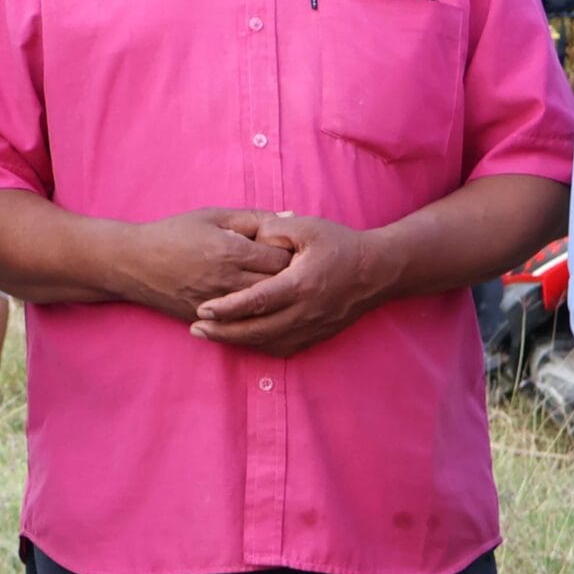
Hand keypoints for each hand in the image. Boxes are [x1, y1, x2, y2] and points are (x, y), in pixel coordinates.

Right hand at [113, 208, 296, 321]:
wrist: (133, 263)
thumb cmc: (173, 234)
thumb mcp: (212, 216)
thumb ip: (253, 217)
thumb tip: (291, 217)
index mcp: (232, 251)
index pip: (283, 258)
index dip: (291, 253)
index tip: (288, 250)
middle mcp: (229, 280)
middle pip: (280, 286)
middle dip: (289, 278)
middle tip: (290, 271)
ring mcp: (219, 304)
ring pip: (264, 308)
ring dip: (274, 298)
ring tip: (276, 288)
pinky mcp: (209, 320)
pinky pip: (243, 322)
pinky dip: (255, 314)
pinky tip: (256, 305)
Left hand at [193, 214, 394, 356]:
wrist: (379, 270)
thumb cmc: (340, 244)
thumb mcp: (308, 227)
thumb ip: (274, 229)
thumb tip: (248, 238)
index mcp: (302, 283)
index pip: (258, 301)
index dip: (228, 308)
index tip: (202, 309)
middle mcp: (307, 310)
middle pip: (258, 329)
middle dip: (224, 331)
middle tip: (195, 328)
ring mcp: (313, 326)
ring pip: (269, 342)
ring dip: (237, 341)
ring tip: (209, 334)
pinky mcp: (318, 334)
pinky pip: (284, 347)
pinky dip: (259, 345)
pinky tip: (240, 339)